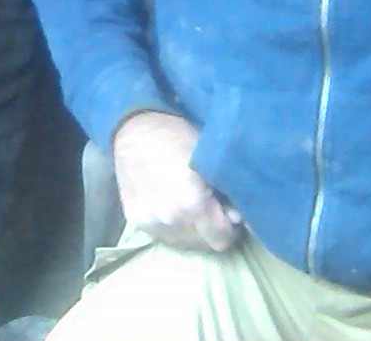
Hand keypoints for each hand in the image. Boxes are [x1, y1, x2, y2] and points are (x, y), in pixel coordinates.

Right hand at [110, 109, 242, 251]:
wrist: (134, 127)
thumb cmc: (178, 136)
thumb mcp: (210, 158)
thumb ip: (227, 191)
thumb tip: (237, 217)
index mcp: (193, 203)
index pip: (222, 239)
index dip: (230, 226)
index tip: (229, 212)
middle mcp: (171, 219)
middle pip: (205, 244)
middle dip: (212, 228)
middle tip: (211, 206)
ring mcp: (151, 222)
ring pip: (184, 243)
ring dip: (192, 230)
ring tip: (189, 204)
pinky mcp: (136, 220)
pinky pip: (165, 236)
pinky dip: (173, 226)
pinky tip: (172, 206)